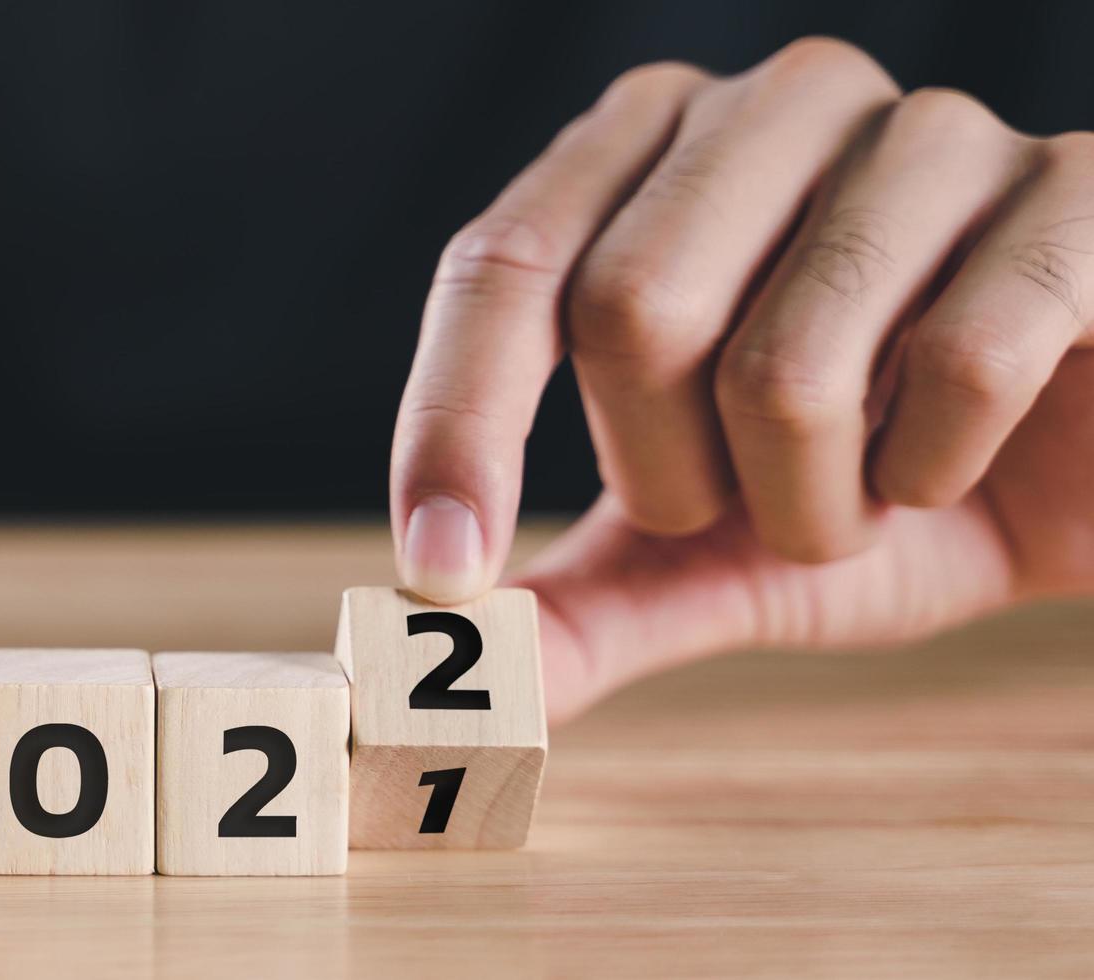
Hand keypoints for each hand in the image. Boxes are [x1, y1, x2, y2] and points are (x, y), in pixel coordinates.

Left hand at [389, 38, 1093, 721]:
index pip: (502, 265)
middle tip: (749, 508)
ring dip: (814, 505)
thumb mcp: (715, 556)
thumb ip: (582, 602)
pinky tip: (967, 455)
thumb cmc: (887, 484)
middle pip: (631, 313)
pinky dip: (943, 467)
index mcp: (649, 150)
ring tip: (873, 490)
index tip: (441, 573)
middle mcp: (773, 106)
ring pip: (787, 365)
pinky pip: (964, 363)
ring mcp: (930, 130)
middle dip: (677, 480)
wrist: (1091, 482)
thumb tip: (441, 668)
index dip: (454, 422)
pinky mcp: (1080, 188)